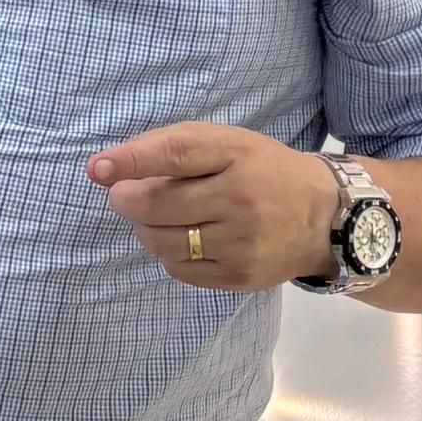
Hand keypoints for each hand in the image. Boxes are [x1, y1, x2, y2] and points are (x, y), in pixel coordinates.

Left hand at [89, 123, 339, 292]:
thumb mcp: (228, 143)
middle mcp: (241, 198)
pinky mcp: (241, 276)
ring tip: (160, 218)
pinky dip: (170, 254)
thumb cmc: (262, 171)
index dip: (130, 160)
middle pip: (157, 205)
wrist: (324, 216)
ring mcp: (243, 242)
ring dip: (146, 229)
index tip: (97, 168)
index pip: (175, 153)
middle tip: (125, 196)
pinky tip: (186, 240)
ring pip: (162, 242)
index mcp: (236, 154)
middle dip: (127, 201)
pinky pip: (180, 270)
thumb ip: (171, 147)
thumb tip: (106, 168)